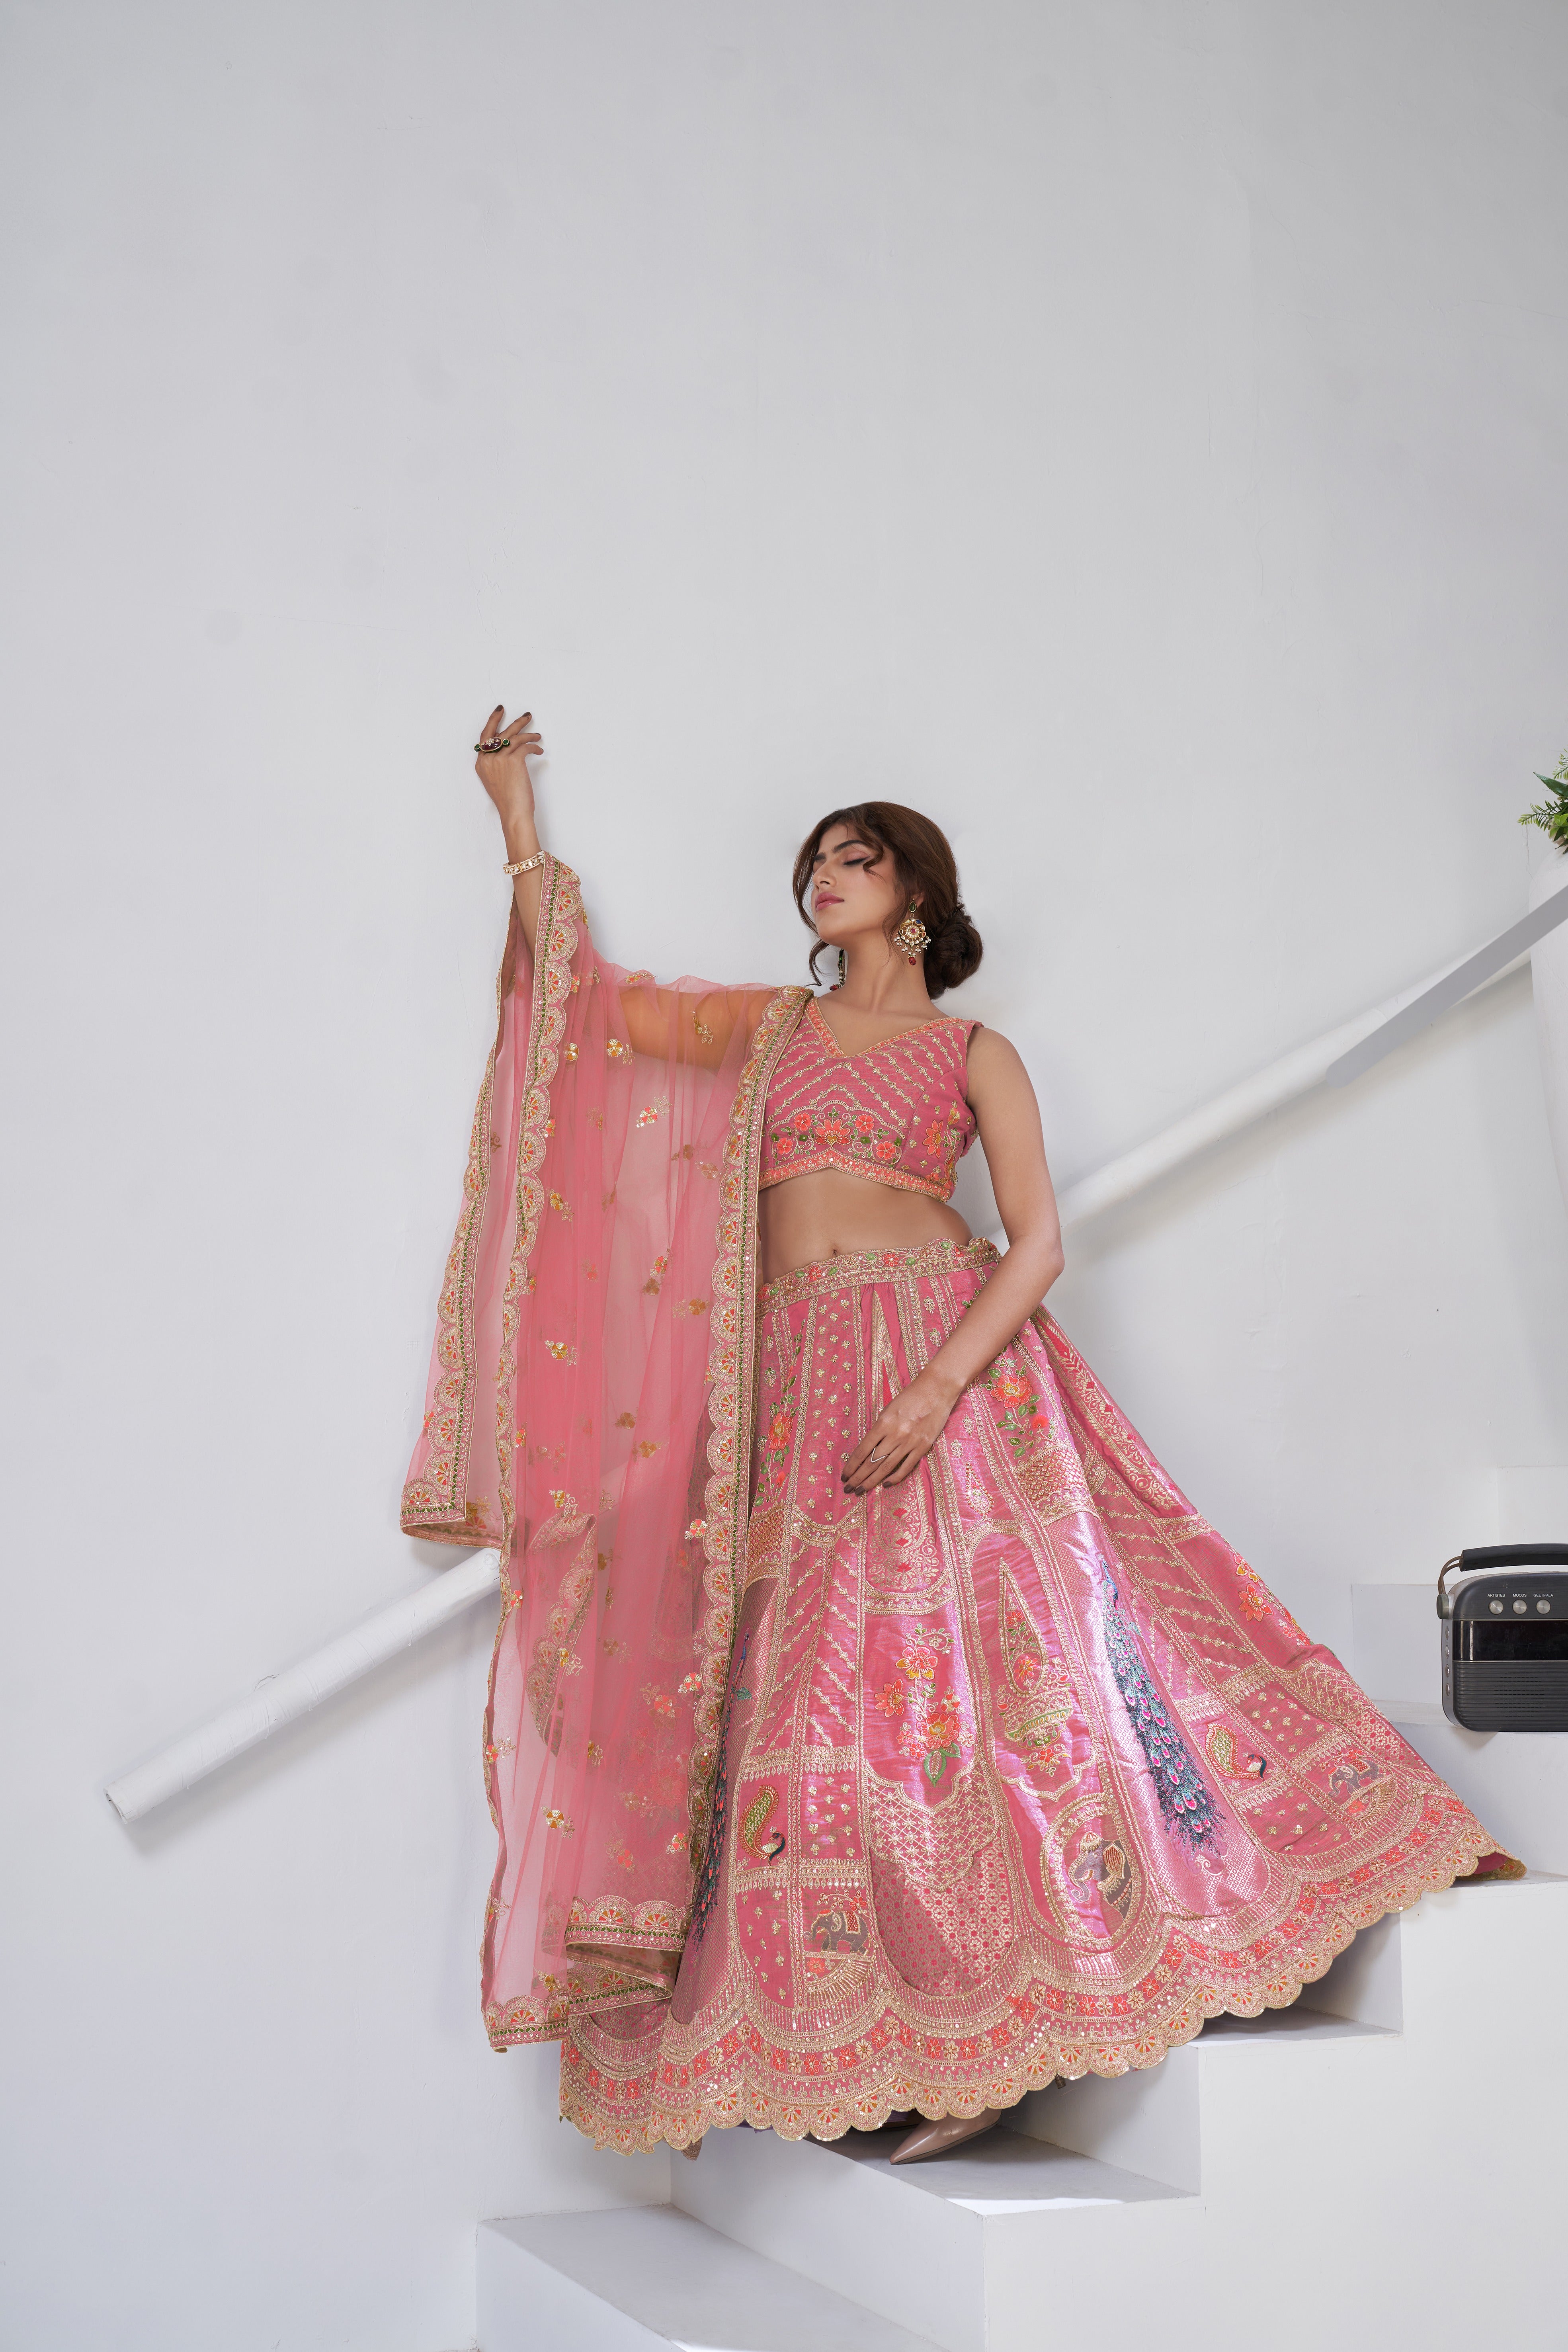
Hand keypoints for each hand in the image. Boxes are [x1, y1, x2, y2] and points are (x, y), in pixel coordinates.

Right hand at [474, 705, 542, 819]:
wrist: (514, 813)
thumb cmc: (508, 801)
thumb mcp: (495, 781)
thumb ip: (496, 764)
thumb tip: (507, 750)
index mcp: (481, 764)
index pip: (485, 738)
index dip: (493, 722)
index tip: (500, 712)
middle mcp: (488, 759)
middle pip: (499, 732)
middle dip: (512, 721)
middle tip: (525, 715)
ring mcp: (499, 758)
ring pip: (514, 736)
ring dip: (528, 733)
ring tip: (537, 734)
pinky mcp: (513, 760)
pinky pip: (525, 746)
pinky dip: (534, 746)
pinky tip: (539, 749)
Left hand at [841, 1373, 957, 1491]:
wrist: (937, 1390)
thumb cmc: (910, 1397)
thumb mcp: (888, 1409)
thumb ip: (879, 1429)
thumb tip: (869, 1449)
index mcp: (883, 1423)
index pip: (863, 1450)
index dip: (852, 1465)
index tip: (844, 1475)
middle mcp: (895, 1435)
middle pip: (872, 1462)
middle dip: (858, 1477)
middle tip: (848, 1488)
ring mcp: (910, 1443)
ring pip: (886, 1467)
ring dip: (871, 1481)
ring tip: (860, 1490)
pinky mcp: (923, 1447)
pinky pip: (906, 1467)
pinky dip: (895, 1477)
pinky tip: (884, 1484)